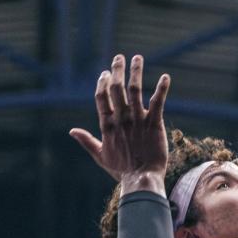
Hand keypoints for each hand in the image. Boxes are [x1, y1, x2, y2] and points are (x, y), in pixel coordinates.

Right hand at [69, 54, 169, 192]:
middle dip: (117, 71)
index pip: (101, 98)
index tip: (105, 73)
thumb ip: (86, 141)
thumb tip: (71, 131)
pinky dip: (162, 88)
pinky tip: (166, 77)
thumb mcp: (100, 156)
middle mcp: (121, 119)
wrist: (141, 180)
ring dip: (136, 72)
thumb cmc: (121, 170)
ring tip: (137, 58)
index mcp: (107, 126)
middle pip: (116, 89)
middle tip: (119, 57)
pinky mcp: (154, 124)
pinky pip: (158, 102)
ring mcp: (138, 120)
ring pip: (135, 90)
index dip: (102, 83)